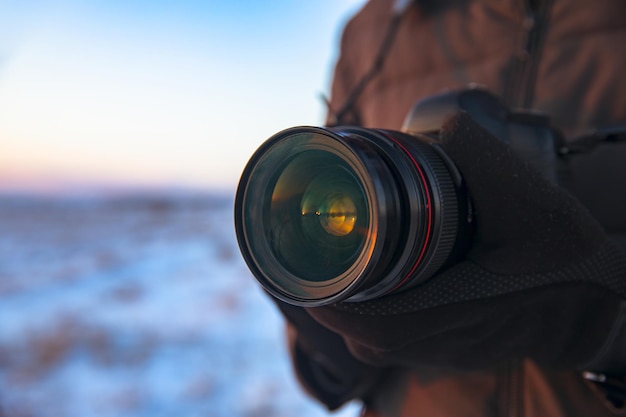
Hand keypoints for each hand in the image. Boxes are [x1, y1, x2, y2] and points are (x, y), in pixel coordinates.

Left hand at [303, 112, 625, 370]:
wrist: (595, 301)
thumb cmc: (565, 257)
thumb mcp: (532, 200)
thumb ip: (486, 158)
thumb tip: (447, 125)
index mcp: (460, 312)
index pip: (379, 328)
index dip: (336, 307)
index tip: (306, 280)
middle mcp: (447, 342)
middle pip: (368, 337)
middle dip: (333, 303)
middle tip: (314, 261)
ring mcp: (449, 352)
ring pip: (381, 344)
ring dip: (352, 311)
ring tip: (335, 271)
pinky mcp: (454, 348)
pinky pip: (400, 342)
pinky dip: (376, 317)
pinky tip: (373, 287)